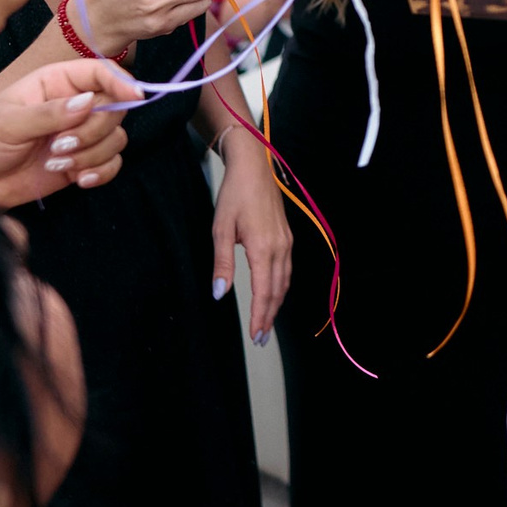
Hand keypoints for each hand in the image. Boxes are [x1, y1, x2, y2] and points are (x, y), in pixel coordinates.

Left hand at [0, 59, 134, 207]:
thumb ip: (48, 113)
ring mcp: (77, 135)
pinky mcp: (80, 163)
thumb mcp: (7, 123)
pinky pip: (111, 163)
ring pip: (115, 138)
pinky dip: (101, 172)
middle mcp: (72, 105)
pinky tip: (79, 180)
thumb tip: (87, 103)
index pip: (98, 73)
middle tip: (60, 146)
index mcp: (54, 83)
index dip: (120, 81)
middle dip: (94, 131)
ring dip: (93, 155)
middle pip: (114, 108)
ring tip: (57, 164)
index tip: (134, 96)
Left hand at [209, 115, 293, 340]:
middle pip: (278, 290)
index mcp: (263, 248)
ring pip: (285, 281)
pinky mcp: (287, 237)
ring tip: (266, 322)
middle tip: (260, 338)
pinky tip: (273, 292)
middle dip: (269, 316)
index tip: (256, 336)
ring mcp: (286, 242)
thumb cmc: (234, 195)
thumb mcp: (221, 228)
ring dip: (276, 303)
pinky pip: (287, 269)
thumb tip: (220, 293)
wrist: (253, 167)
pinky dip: (280, 287)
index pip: (264, 292)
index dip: (260, 316)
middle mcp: (280, 248)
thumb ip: (222, 263)